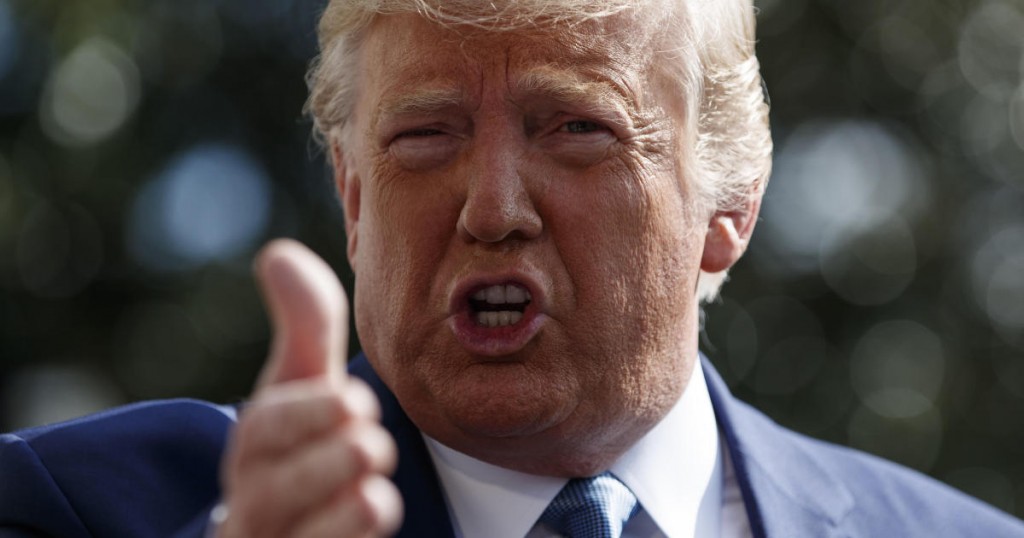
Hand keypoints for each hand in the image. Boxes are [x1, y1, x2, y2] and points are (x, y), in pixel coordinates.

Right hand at [217, 240, 402, 537]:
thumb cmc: (302, 443)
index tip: (353, 400)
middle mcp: (252, 500)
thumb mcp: (306, 384)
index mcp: (255, 445)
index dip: (309, 412)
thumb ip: (305, 326)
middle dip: (333, 458)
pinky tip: (369, 510)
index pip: (265, 429)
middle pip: (274, 487)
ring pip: (295, 536)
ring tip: (370, 485)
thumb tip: (277, 252)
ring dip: (346, 506)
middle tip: (369, 440)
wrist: (289, 528)